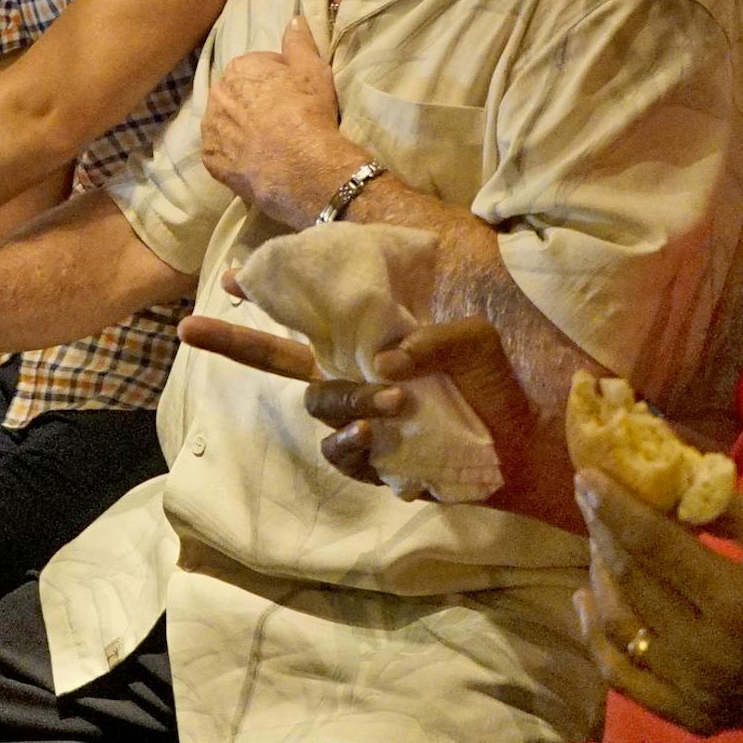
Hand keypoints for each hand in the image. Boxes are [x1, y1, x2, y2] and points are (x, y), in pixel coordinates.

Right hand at [178, 303, 571, 522]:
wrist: (537, 446)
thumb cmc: (506, 385)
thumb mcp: (477, 341)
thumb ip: (433, 339)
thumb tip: (386, 361)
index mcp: (372, 342)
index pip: (310, 318)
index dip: (269, 297)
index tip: (227, 277)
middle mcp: (358, 379)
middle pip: (286, 365)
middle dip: (237, 345)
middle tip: (205, 329)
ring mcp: (365, 423)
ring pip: (321, 408)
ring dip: (348, 402)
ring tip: (388, 401)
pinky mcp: (380, 465)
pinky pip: (348, 456)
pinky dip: (356, 444)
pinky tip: (376, 435)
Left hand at [200, 16, 367, 228]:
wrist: (302, 167)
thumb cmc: (309, 113)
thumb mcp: (313, 70)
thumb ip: (299, 42)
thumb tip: (294, 19)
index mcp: (240, 67)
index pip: (259, 67)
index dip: (280, 80)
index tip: (295, 95)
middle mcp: (217, 94)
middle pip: (239, 94)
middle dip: (256, 102)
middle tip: (284, 119)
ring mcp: (210, 128)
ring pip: (227, 122)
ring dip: (242, 127)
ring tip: (269, 141)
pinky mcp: (210, 159)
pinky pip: (222, 151)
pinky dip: (235, 154)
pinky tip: (256, 159)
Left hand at [571, 470, 742, 737]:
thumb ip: (726, 507)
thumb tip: (665, 480)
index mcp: (740, 604)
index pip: (655, 546)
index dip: (615, 508)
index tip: (586, 477)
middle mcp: (709, 655)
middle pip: (631, 583)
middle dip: (603, 533)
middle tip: (591, 500)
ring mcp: (697, 692)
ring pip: (618, 628)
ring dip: (599, 578)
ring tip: (599, 541)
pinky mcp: (691, 715)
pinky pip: (623, 676)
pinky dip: (597, 637)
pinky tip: (586, 600)